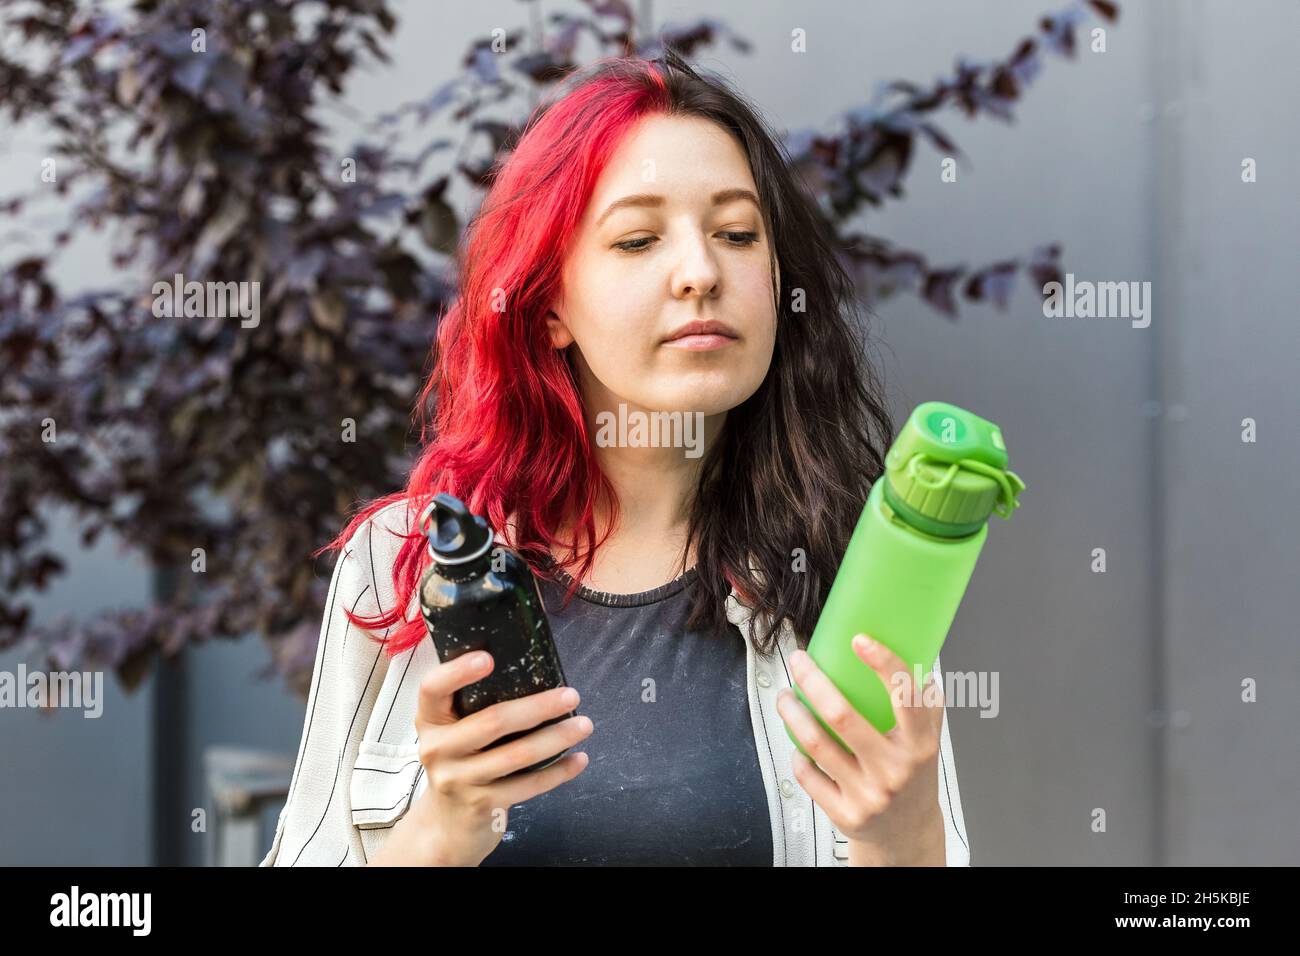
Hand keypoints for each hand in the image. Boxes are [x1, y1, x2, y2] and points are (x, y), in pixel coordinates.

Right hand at [370, 650, 593, 866]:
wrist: (447, 825)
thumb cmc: (462, 762)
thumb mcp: (454, 731)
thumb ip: (475, 705)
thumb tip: (532, 669)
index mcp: (430, 719)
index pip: (432, 688)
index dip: (457, 672)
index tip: (488, 658)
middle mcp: (438, 749)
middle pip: (492, 721)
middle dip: (538, 707)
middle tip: (571, 695)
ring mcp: (458, 780)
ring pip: (517, 755)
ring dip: (556, 738)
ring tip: (584, 724)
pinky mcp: (481, 805)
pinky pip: (527, 785)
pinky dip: (558, 772)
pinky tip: (579, 759)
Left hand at [777, 634, 945, 865]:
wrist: (906, 832)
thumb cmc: (912, 774)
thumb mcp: (928, 738)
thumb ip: (923, 700)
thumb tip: (911, 652)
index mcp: (919, 744)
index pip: (905, 696)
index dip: (883, 664)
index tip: (859, 640)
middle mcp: (894, 770)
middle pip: (841, 715)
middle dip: (812, 680)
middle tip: (798, 660)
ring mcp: (867, 794)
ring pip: (815, 742)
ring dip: (792, 712)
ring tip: (786, 696)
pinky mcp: (844, 812)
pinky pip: (807, 772)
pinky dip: (797, 751)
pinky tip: (797, 740)